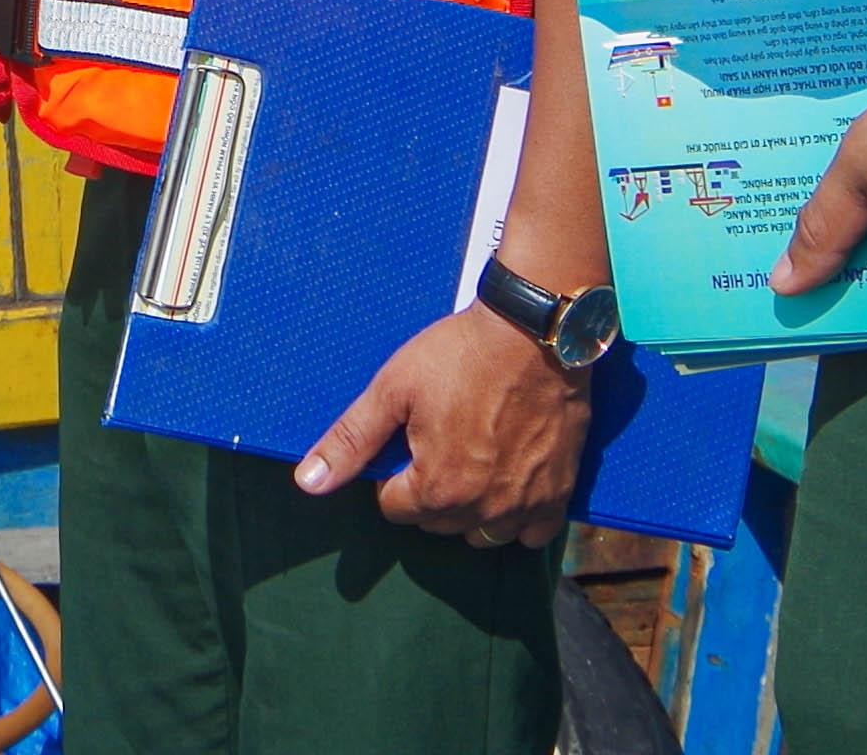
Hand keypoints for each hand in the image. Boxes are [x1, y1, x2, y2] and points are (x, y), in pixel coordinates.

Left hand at [292, 307, 586, 546]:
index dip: (392, 476)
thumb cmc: (460, 355)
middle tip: (437, 444)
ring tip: (469, 465)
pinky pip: (533, 534)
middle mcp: (482, 509)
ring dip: (469, 512)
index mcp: (437, 489)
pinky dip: (519, 520)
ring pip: (482, 535)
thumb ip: (351, 442)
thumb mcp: (393, 390)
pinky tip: (510, 484)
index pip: (394, 509)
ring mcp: (525, 505)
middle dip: (428, 494)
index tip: (406, 442)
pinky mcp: (558, 493)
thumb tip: (308, 484)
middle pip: (437, 523)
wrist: (534, 332)